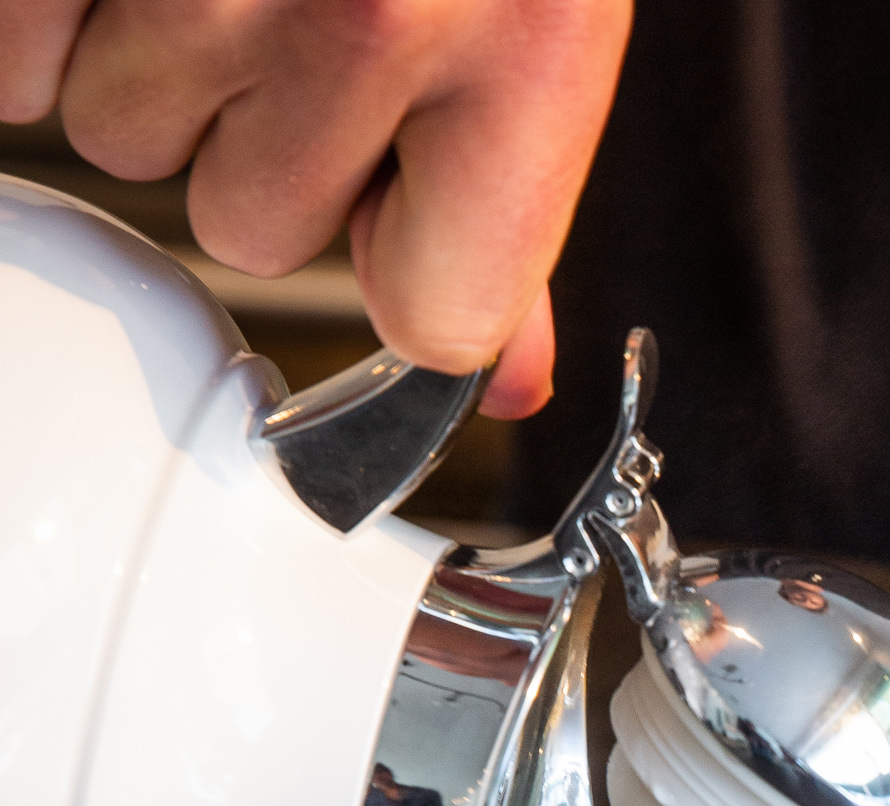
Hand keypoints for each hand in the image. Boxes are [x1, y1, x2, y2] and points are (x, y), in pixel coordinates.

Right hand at [0, 0, 631, 416]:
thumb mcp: (538, 25)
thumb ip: (511, 210)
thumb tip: (505, 387)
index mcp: (523, 52)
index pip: (434, 321)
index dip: (406, 269)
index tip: (396, 203)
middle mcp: (373, 8)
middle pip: (254, 230)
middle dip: (266, 146)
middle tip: (300, 14)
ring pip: (127, 140)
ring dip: (158, 70)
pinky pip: (12, 63)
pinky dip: (44, 22)